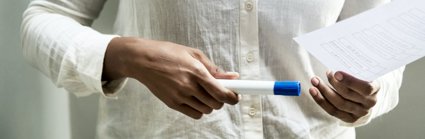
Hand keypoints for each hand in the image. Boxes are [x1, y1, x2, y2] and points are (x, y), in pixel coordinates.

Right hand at [103, 37, 238, 118]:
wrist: (142, 60)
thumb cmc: (167, 53)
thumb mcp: (193, 53)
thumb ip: (214, 68)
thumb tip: (232, 77)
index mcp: (196, 71)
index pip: (221, 92)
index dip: (233, 97)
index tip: (236, 95)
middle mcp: (189, 86)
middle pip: (216, 104)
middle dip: (222, 99)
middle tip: (220, 91)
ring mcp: (180, 96)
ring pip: (206, 110)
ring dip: (210, 104)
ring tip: (205, 93)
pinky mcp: (172, 104)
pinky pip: (194, 114)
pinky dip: (200, 109)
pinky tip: (196, 99)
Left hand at [309, 71, 379, 122]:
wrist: (368, 96)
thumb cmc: (362, 79)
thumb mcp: (362, 73)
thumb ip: (353, 69)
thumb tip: (335, 64)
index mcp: (375, 89)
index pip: (365, 88)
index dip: (350, 81)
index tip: (336, 73)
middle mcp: (369, 103)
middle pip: (347, 95)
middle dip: (331, 84)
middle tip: (318, 76)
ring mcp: (360, 112)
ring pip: (338, 104)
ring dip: (323, 92)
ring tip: (314, 82)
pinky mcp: (350, 118)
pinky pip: (333, 111)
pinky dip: (321, 101)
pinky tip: (314, 91)